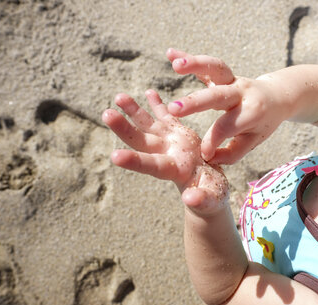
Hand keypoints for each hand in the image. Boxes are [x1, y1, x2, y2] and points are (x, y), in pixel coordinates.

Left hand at [102, 89, 228, 213]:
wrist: (210, 185)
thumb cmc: (211, 196)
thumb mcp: (211, 199)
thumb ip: (201, 200)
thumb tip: (191, 199)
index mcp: (173, 170)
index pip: (150, 165)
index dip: (133, 160)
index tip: (114, 156)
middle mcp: (165, 154)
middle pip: (141, 140)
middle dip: (124, 128)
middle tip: (106, 114)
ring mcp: (170, 142)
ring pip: (148, 124)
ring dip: (134, 110)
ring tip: (119, 97)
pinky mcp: (178, 133)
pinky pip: (166, 116)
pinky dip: (157, 105)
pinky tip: (148, 92)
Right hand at [166, 48, 289, 163]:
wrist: (278, 96)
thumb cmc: (262, 123)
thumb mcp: (253, 141)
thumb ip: (232, 153)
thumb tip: (207, 157)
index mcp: (252, 112)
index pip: (226, 127)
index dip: (212, 142)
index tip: (202, 153)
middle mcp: (242, 93)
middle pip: (218, 95)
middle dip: (195, 101)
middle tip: (173, 109)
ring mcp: (233, 79)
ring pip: (216, 68)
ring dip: (195, 64)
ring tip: (176, 65)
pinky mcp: (223, 73)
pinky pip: (206, 64)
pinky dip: (188, 56)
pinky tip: (170, 53)